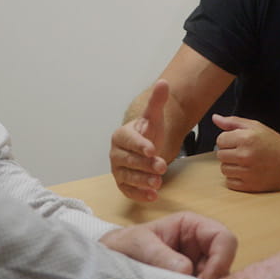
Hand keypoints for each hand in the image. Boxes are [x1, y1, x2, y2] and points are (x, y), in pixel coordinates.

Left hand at [98, 211, 236, 278]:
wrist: (104, 268)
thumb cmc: (121, 248)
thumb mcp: (136, 245)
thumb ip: (157, 254)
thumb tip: (186, 271)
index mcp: (191, 227)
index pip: (224, 239)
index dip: (221, 260)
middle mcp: (200, 248)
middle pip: (226, 265)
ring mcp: (197, 269)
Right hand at [110, 81, 170, 201]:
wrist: (145, 148)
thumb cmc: (148, 133)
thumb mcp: (154, 117)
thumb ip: (157, 101)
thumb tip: (163, 82)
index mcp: (121, 135)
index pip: (129, 140)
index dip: (140, 145)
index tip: (152, 149)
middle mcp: (116, 153)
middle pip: (128, 160)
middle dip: (145, 164)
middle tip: (162, 166)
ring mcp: (118, 170)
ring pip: (128, 177)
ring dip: (142, 181)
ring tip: (158, 183)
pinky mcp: (123, 184)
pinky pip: (128, 191)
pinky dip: (139, 195)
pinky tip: (153, 196)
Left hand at [212, 113, 279, 191]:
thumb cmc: (274, 143)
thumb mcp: (255, 126)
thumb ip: (233, 122)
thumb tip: (215, 118)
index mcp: (245, 138)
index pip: (220, 140)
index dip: (229, 140)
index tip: (239, 142)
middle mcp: (245, 155)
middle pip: (220, 155)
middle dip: (229, 152)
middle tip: (243, 152)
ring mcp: (247, 172)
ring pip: (224, 169)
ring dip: (232, 166)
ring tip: (245, 162)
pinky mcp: (249, 185)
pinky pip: (230, 182)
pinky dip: (235, 178)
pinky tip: (247, 172)